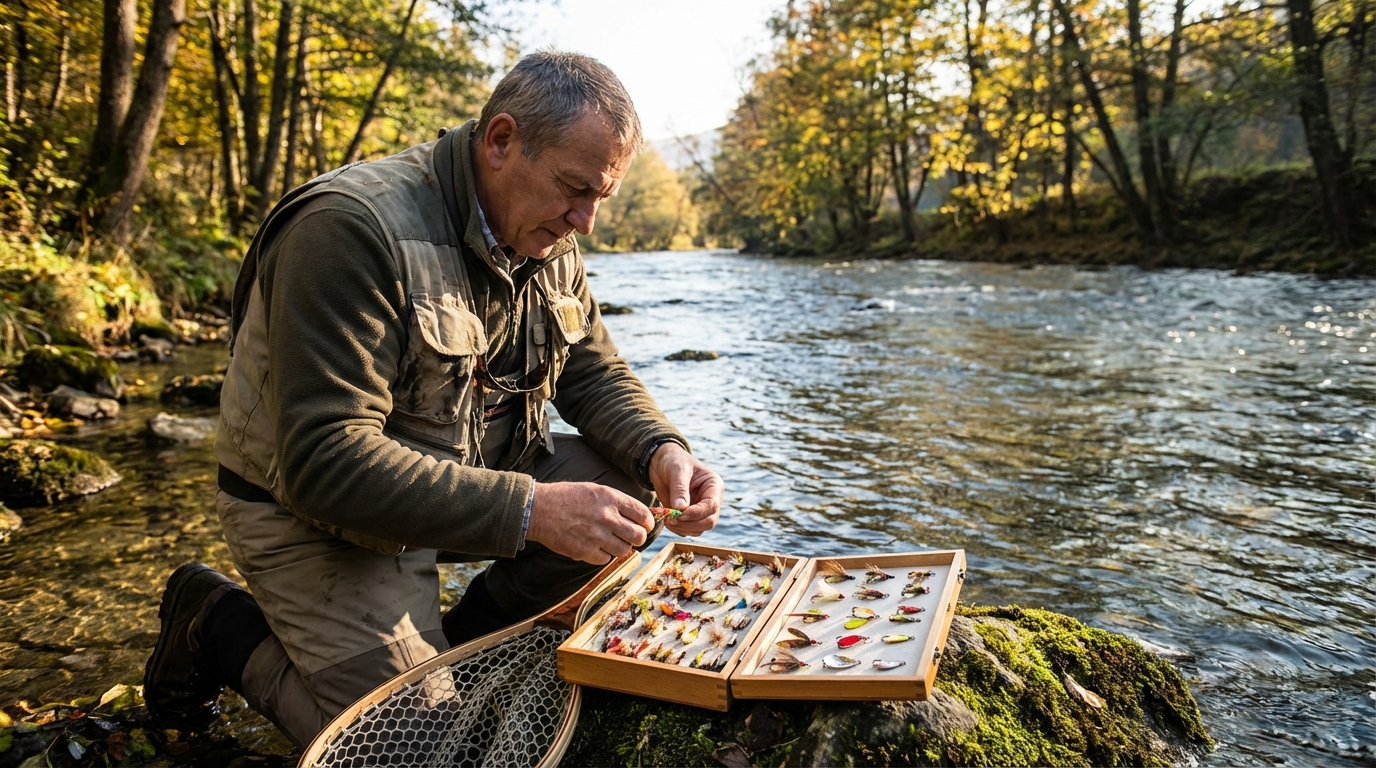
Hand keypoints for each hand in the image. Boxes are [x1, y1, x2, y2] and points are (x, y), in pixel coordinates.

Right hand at [526, 482, 653, 564]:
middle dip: (637, 538)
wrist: (539, 509)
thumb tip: (639, 516)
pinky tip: (593, 546)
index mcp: (611, 498)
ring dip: (619, 547)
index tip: (644, 526)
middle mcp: (606, 517)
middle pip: (639, 536)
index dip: (647, 523)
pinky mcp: (585, 551)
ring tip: (608, 540)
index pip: (643, 515)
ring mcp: (596, 535)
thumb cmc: (567, 498)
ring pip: (624, 550)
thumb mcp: (595, 490)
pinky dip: (602, 555)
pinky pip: (605, 559)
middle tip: (629, 537)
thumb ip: (617, 503)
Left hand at [648, 442, 722, 536]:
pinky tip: (667, 520)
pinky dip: (678, 529)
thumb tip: (680, 508)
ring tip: (666, 518)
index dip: (697, 513)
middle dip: (690, 524)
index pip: (712, 505)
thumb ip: (679, 488)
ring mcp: (701, 510)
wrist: (661, 464)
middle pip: (709, 521)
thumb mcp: (677, 470)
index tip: (679, 514)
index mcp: (714, 485)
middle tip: (670, 520)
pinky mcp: (690, 517)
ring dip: (682, 528)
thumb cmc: (673, 461)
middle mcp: (711, 500)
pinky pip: (688, 530)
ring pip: (699, 529)